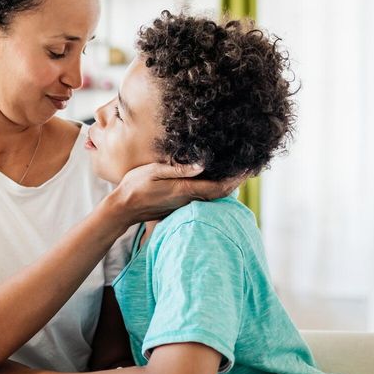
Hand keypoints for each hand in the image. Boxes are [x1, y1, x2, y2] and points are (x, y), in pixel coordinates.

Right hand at [110, 162, 247, 222]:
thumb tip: (201, 165)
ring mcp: (185, 205)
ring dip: (226, 186)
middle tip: (249, 168)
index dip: (236, 179)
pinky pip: (203, 198)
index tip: (249, 169)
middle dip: (236, 181)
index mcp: (184, 190)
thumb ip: (178, 168)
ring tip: (237, 172)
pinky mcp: (180, 206)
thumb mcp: (154, 171)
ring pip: (212, 197)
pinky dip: (214, 189)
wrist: (123, 209)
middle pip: (220, 193)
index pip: (218, 187)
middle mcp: (188, 200)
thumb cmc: (135, 186)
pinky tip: (215, 180)